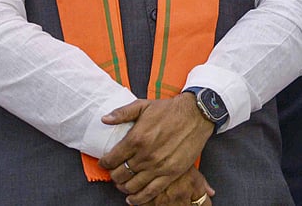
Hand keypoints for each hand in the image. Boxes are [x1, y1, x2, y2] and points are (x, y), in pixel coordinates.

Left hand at [99, 94, 214, 203]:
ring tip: (124, 183)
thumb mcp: (144, 105)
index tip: (106, 162)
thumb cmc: (170, 110)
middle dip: (114, 175)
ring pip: (132, 185)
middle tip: (116, 172)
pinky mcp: (171, 173)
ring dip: (124, 186)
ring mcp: (159, 166)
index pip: (111, 159)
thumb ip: (122, 113)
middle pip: (120, 175)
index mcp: (136, 139)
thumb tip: (104, 119)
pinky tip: (132, 198)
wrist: (197, 114)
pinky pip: (150, 191)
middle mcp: (145, 155)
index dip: (105, 163)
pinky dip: (139, 198)